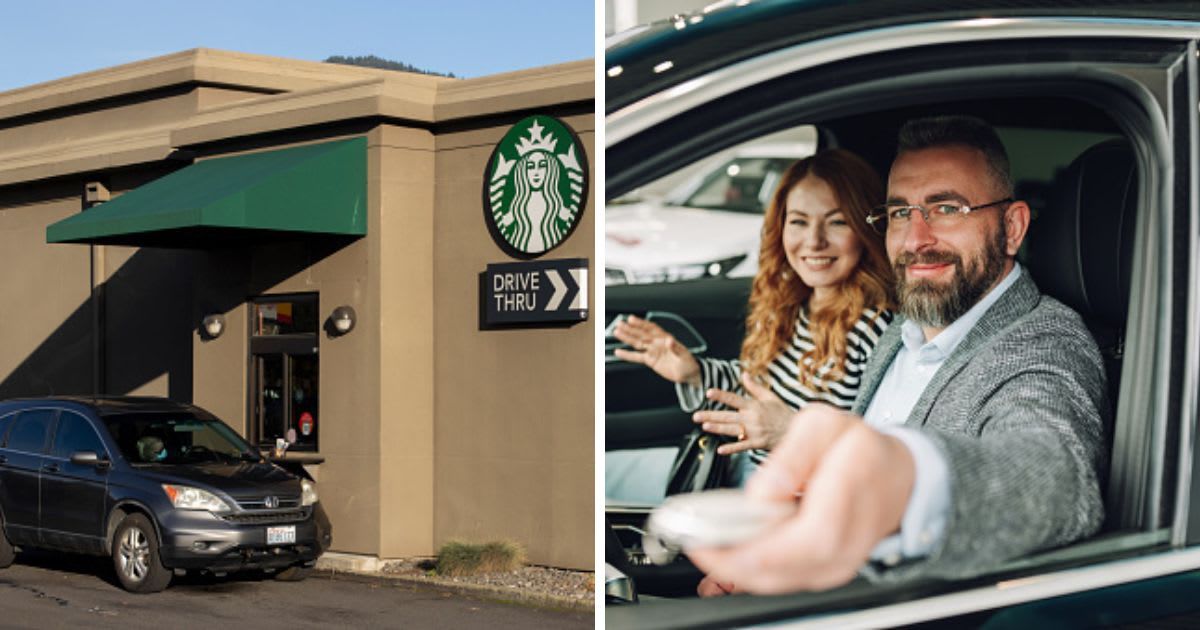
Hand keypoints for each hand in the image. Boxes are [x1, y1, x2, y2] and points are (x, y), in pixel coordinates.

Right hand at [612, 315, 701, 385]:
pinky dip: (628, 355)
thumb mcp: (684, 356)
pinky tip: (619, 352)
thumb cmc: (688, 363)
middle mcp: (657, 343)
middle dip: (630, 329)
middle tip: (620, 324)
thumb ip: (675, 348)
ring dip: (627, 338)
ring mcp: (653, 351)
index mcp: (666, 339)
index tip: (632, 319)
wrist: (689, 374)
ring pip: (637, 343)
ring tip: (617, 333)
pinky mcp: (650, 360)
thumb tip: (670, 340)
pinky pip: (637, 357)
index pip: (651, 329)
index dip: (641, 323)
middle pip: (641, 334)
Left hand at [686, 404, 915, 592]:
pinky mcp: (830, 570)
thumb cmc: (858, 447)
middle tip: (699, 544)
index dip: (754, 547)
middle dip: (734, 563)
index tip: (709, 539)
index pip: (807, 537)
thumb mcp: (822, 425)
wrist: (895, 474)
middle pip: (790, 568)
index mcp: (850, 489)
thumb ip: (790, 457)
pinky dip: (754, 572)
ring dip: (739, 571)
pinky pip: (787, 580)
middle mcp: (850, 535)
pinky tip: (733, 555)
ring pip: (785, 581)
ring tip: (709, 548)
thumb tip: (763, 494)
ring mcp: (842, 559)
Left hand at [694, 374, 794, 454]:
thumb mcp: (770, 397)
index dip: (721, 396)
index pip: (734, 398)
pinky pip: (742, 446)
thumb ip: (755, 387)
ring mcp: (754, 431)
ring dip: (717, 428)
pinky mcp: (757, 443)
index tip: (709, 393)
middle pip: (727, 416)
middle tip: (695, 415)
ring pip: (732, 430)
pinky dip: (731, 448)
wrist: (796, 431)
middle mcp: (752, 418)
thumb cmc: (783, 414)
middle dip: (710, 415)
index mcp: (754, 406)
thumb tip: (744, 374)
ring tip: (704, 426)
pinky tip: (720, 449)